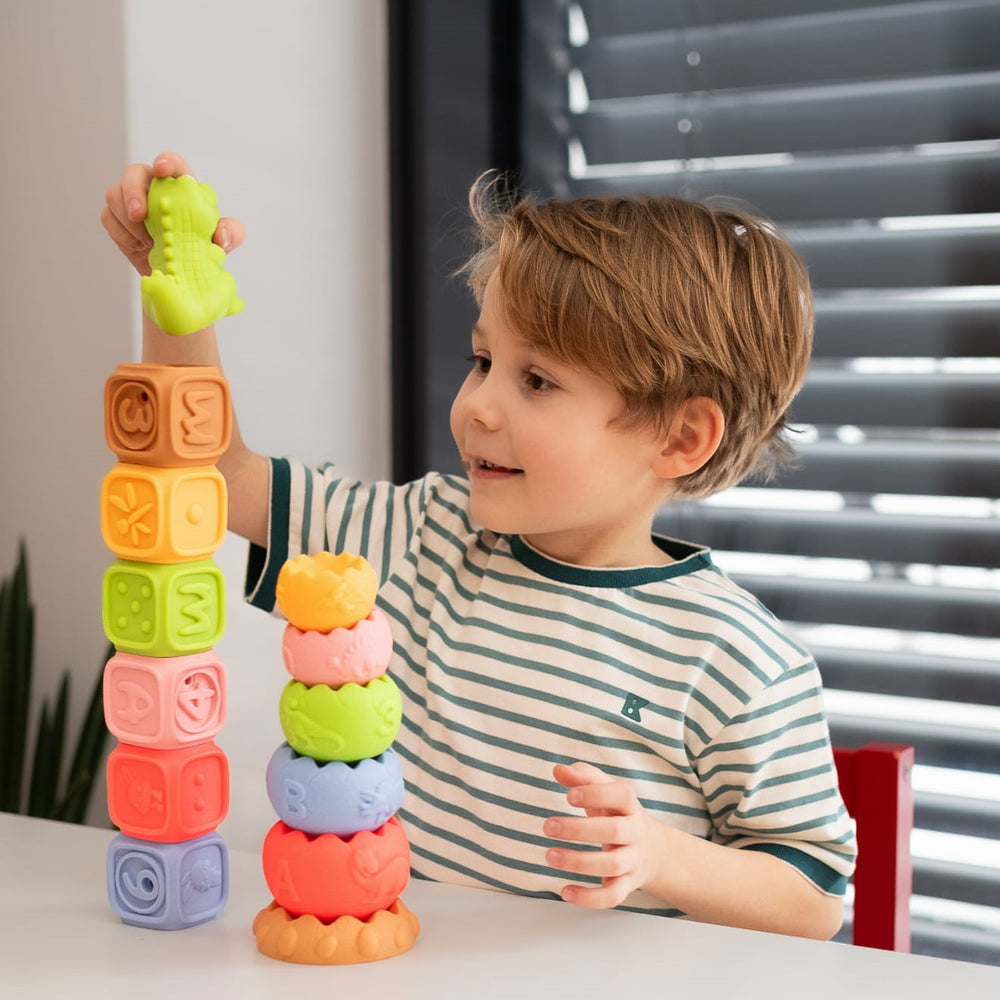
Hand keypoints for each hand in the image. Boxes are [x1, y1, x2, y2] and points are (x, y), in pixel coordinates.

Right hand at [101, 151, 244, 274]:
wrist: (180, 273)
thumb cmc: (201, 248)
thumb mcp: (223, 241)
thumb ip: (231, 233)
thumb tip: (222, 236)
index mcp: (180, 185)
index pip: (171, 164)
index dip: (165, 162)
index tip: (162, 170)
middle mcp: (152, 187)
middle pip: (133, 173)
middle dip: (133, 191)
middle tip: (140, 215)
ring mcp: (131, 201)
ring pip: (115, 195)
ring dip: (128, 220)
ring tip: (150, 241)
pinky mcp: (116, 219)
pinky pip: (109, 218)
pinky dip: (122, 233)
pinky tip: (140, 246)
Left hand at [544, 761, 660, 908]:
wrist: (653, 850)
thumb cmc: (618, 814)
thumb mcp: (605, 791)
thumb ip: (583, 777)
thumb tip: (559, 770)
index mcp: (629, 806)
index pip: (620, 795)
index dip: (596, 793)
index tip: (569, 796)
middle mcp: (635, 833)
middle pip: (614, 831)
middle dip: (579, 829)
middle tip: (548, 826)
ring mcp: (632, 861)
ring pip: (612, 865)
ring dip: (579, 862)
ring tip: (550, 856)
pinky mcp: (626, 885)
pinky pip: (613, 896)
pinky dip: (590, 898)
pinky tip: (565, 891)